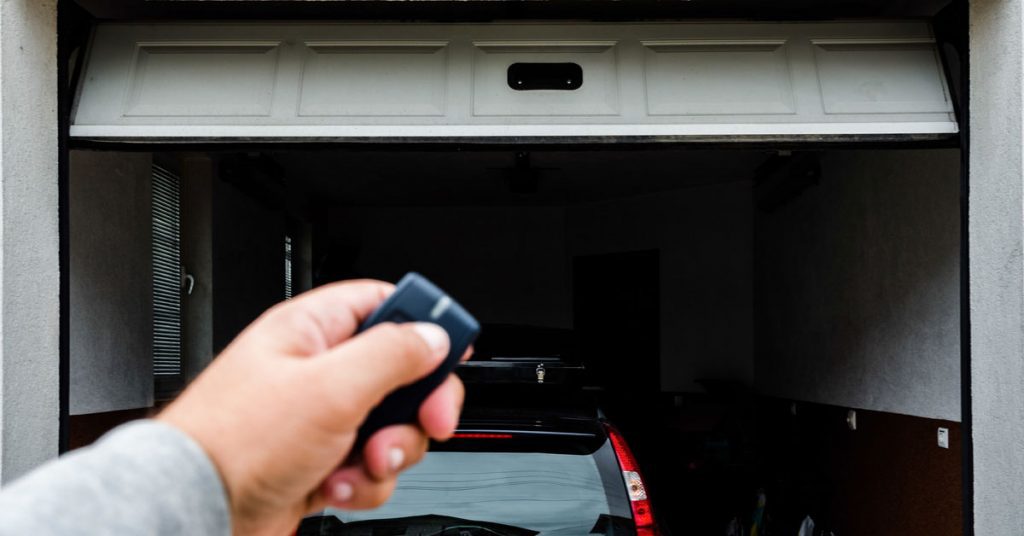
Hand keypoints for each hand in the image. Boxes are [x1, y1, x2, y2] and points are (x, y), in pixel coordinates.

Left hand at [157, 280, 465, 535]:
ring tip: (360, 462)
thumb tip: (434, 336)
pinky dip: (362, 483)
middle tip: (425, 421)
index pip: (385, 304)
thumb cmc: (235, 442)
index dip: (424, 322)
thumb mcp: (330, 388)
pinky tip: (333, 486)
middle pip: (401, 373)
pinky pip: (369, 467)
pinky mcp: (320, 462)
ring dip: (388, 452)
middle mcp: (317, 370)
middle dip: (416, 406)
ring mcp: (320, 420)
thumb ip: (391, 355)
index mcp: (313, 330)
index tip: (452, 350)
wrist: (196, 511)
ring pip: (391, 427)